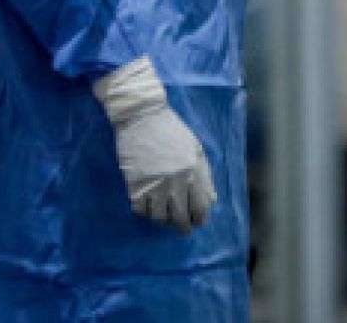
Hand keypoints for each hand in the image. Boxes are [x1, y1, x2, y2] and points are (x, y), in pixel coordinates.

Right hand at [94, 57, 217, 234]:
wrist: (141, 115)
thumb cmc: (171, 130)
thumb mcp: (196, 148)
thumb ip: (205, 176)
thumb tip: (211, 201)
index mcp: (193, 171)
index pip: (200, 206)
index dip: (200, 218)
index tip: (197, 221)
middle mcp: (175, 181)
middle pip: (181, 217)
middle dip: (183, 227)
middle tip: (183, 230)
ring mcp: (153, 184)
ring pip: (160, 217)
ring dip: (164, 221)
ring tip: (166, 218)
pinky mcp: (134, 183)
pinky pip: (140, 209)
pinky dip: (146, 212)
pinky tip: (149, 208)